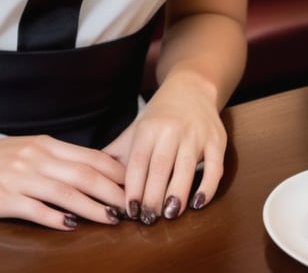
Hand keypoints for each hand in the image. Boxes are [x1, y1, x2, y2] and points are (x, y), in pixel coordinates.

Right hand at [0, 132, 126, 229]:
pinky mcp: (2, 197)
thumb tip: (97, 173)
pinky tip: (70, 226)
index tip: (135, 188)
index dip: (116, 174)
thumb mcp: (29, 151)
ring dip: (92, 207)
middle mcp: (35, 158)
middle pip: (84, 174)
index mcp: (45, 145)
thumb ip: (59, 160)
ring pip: (65, 192)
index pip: (90, 158)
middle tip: (133, 207)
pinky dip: (55, 217)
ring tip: (112, 219)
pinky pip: (35, 209)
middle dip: (113, 192)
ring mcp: (19, 177)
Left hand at [103, 72, 226, 223]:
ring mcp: (196, 135)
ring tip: (170, 215)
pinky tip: (198, 203)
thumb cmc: (160, 117)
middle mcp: (171, 130)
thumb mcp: (137, 129)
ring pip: (186, 167)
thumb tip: (91, 174)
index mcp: (148, 128)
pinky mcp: (216, 141)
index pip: (138, 161)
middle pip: (160, 167)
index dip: (133, 187)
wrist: (191, 87)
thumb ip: (118, 153)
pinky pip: (215, 167)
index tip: (129, 211)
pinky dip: (208, 186)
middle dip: (153, 196)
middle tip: (148, 220)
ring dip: (177, 193)